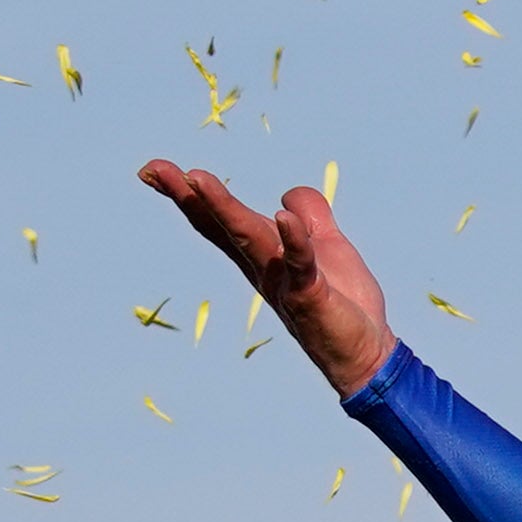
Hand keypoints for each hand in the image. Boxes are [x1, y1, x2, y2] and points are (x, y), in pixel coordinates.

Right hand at [136, 159, 396, 395]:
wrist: (366, 352)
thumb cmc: (343, 302)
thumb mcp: (327, 246)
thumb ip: (310, 215)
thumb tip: (288, 196)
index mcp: (263, 253)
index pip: (219, 221)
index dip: (189, 195)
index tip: (154, 170)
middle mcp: (264, 266)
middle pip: (222, 226)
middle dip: (189, 197)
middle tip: (155, 169)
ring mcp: (283, 281)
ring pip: (249, 238)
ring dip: (224, 208)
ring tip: (197, 178)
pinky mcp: (311, 295)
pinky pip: (301, 263)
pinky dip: (294, 240)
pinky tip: (284, 217)